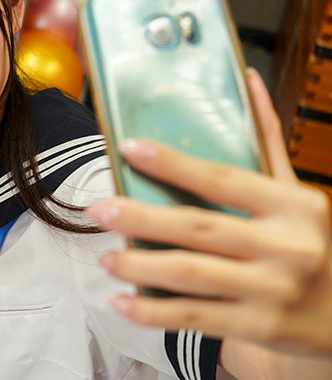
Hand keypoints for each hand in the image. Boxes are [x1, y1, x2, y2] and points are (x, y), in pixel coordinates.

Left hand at [85, 68, 331, 355]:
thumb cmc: (315, 242)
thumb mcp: (299, 193)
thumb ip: (267, 141)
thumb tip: (245, 80)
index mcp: (295, 206)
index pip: (224, 178)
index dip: (173, 163)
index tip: (128, 147)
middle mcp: (288, 247)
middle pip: (199, 227)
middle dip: (141, 218)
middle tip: (98, 210)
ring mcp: (274, 290)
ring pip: (192, 274)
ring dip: (139, 266)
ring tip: (104, 258)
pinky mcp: (261, 327)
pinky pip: (196, 318)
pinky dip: (153, 312)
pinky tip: (120, 302)